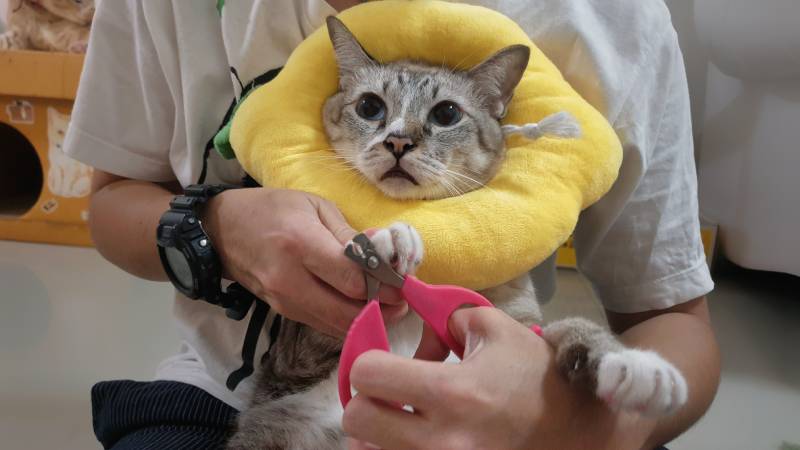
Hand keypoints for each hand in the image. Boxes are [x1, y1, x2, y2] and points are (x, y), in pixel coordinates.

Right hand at [202, 187, 406, 336]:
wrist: (221, 231)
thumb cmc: (272, 209)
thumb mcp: (314, 206)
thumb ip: (348, 235)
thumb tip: (382, 256)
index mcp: (301, 244)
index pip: (351, 278)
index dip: (384, 285)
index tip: (403, 282)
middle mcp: (291, 279)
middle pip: (347, 311)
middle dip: (382, 310)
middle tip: (403, 303)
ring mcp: (285, 301)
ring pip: (336, 324)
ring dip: (367, 320)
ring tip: (389, 308)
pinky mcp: (283, 312)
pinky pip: (323, 324)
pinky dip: (346, 321)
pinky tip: (363, 309)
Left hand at [343, 307, 649, 449]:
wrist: (575, 428)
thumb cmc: (534, 375)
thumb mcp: (495, 328)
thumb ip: (446, 316)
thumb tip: (413, 323)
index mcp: (453, 392)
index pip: (367, 375)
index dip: (370, 361)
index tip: (386, 361)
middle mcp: (441, 440)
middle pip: (356, 420)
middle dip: (367, 398)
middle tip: (389, 392)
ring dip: (376, 430)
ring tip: (401, 417)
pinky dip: (394, 449)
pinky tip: (413, 437)